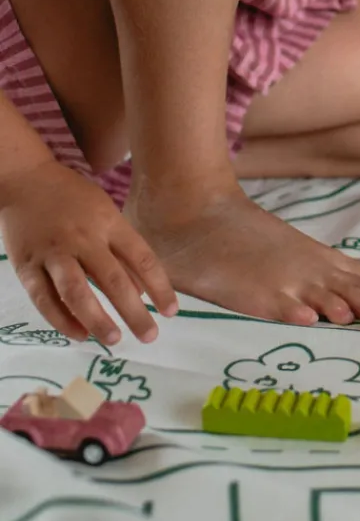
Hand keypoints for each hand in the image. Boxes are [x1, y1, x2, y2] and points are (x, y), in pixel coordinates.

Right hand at [0, 161, 177, 345]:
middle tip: (150, 336)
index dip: (159, 287)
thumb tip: (143, 291)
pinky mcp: (26, 266)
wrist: (26, 180)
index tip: (171, 312)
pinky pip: (44, 298)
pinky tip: (79, 335)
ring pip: (77, 292)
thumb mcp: (107, 214)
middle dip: (134, 311)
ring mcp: (54, 253)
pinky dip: (62, 320)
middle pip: (113, 280)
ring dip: (97, 319)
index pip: (142, 259)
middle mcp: (84, 238)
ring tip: (114, 339)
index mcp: (110, 224)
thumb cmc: (74, 199)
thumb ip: (123, 251)